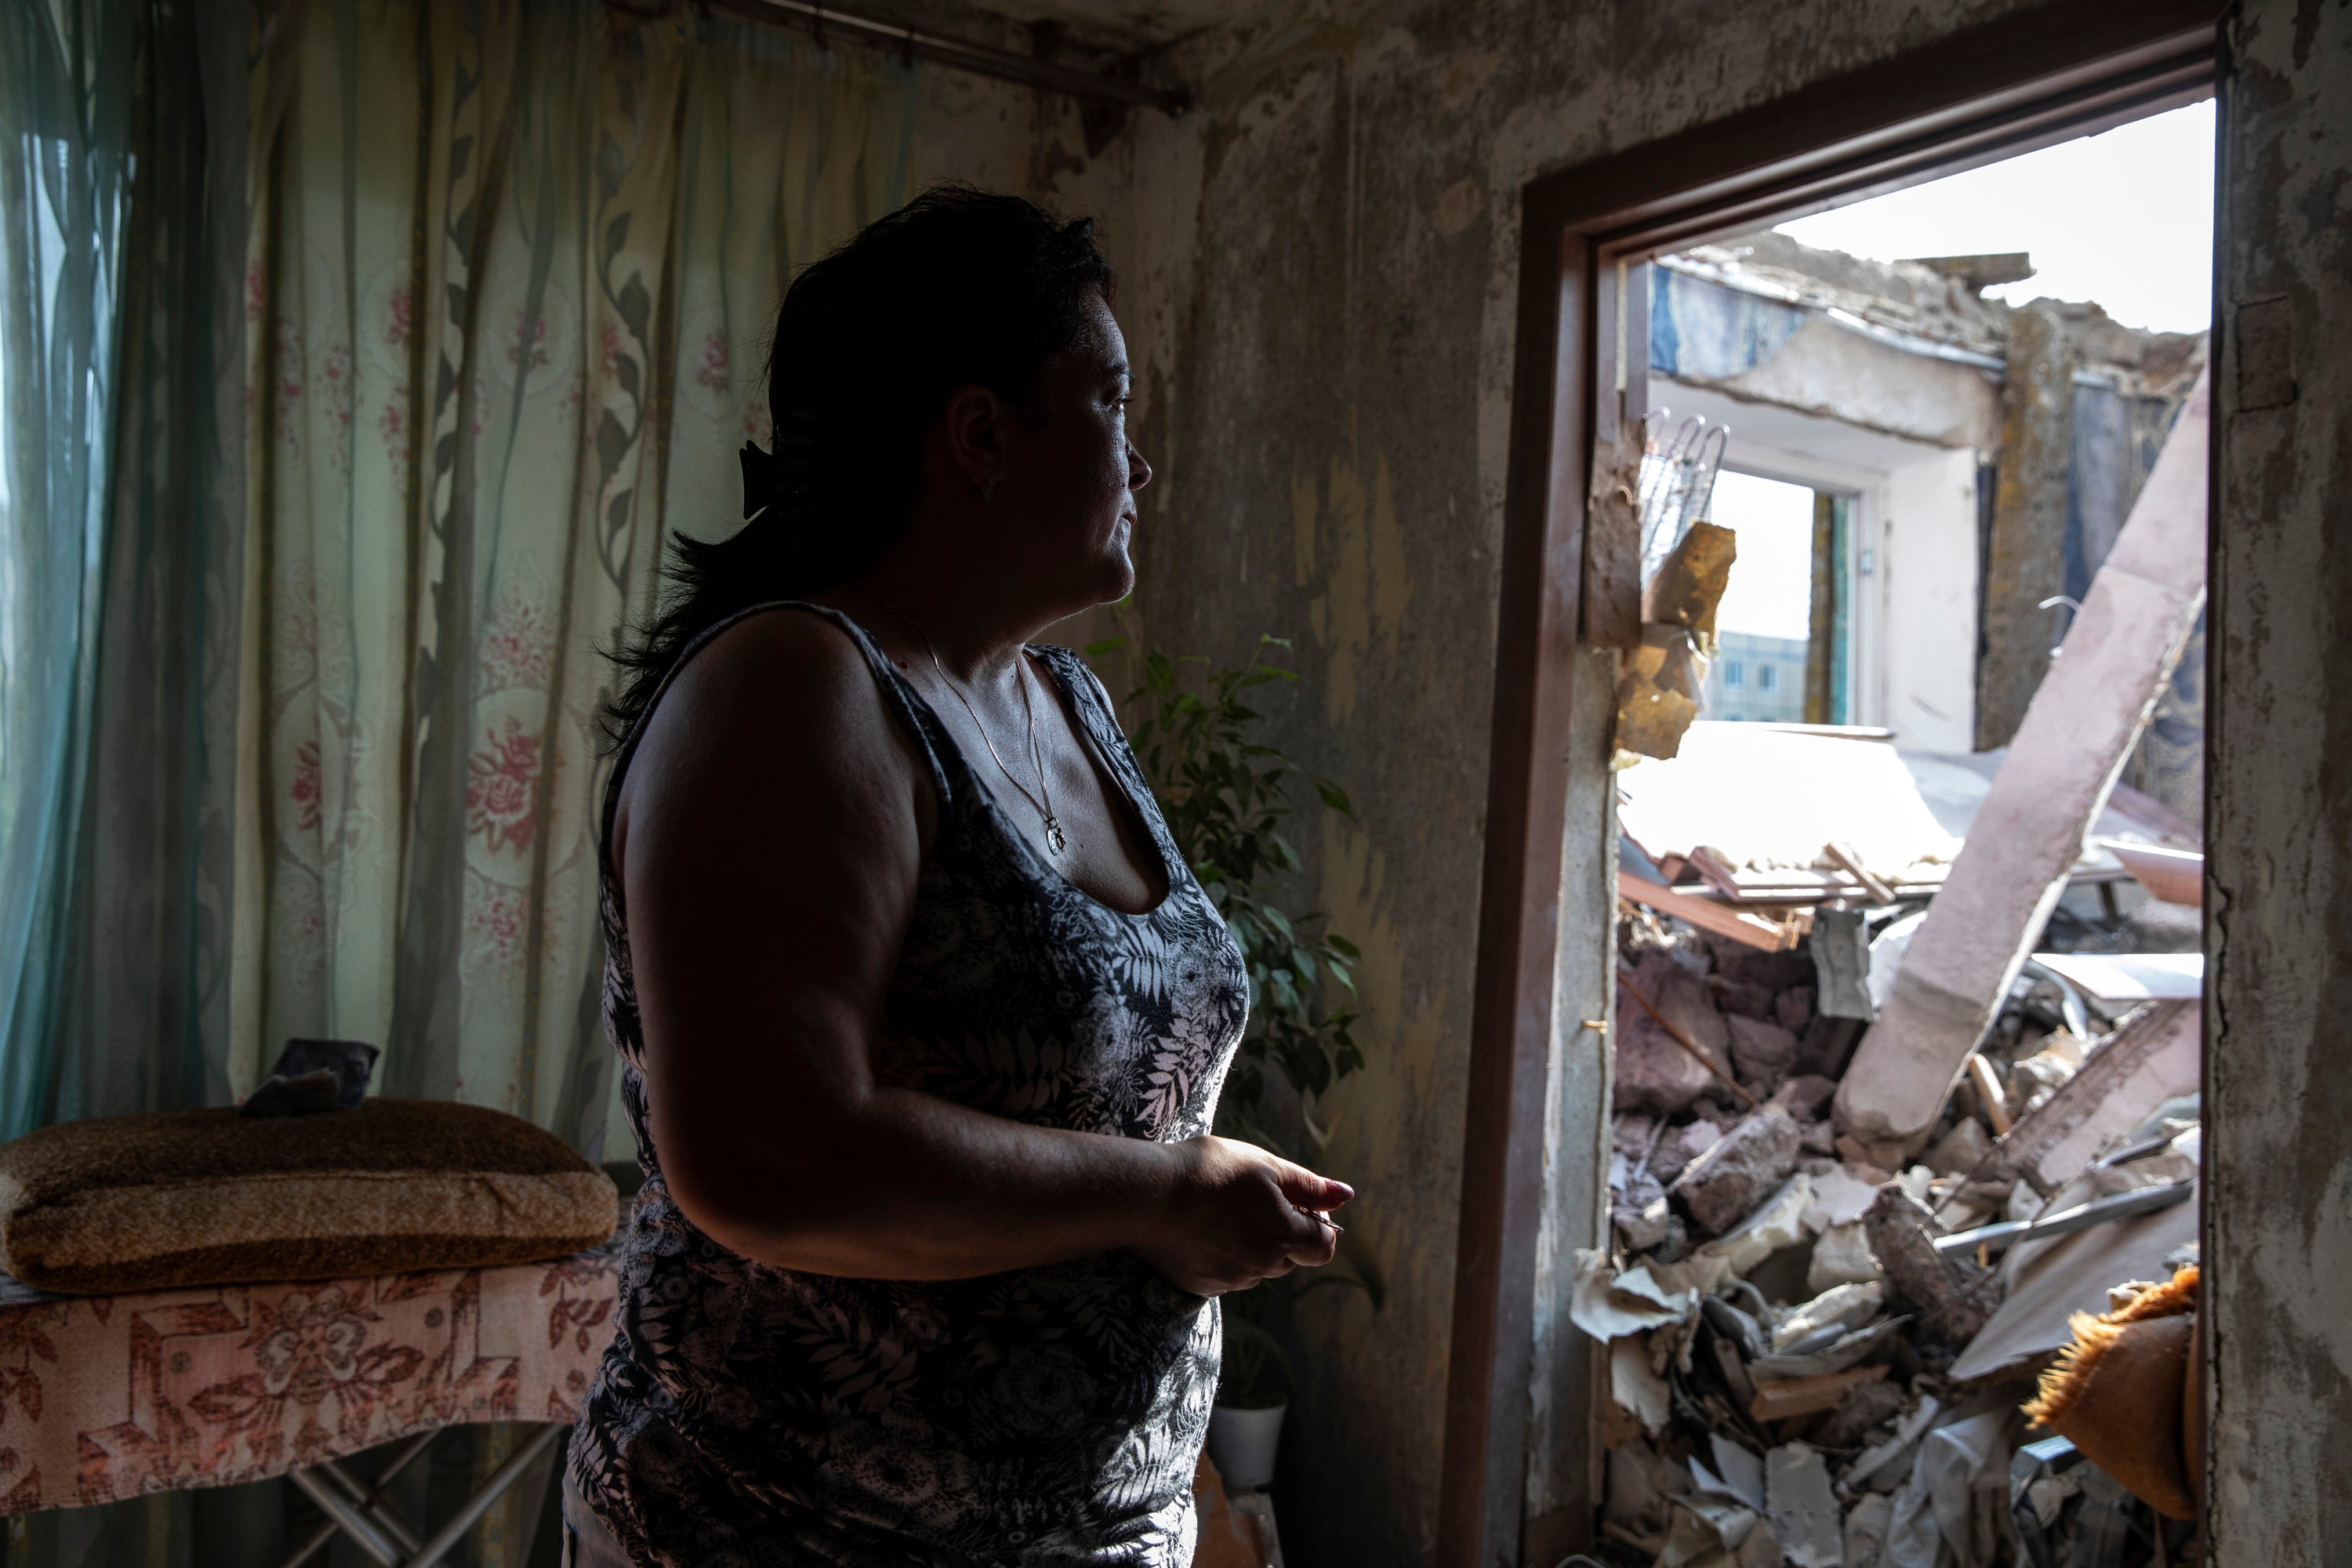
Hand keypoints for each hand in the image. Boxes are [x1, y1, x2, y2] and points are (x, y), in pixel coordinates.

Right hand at [1130, 1136, 1355, 1296]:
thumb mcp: (1264, 1166)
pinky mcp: (1202, 1287)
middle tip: (1251, 1201)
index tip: (1292, 1202)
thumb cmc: (1208, 1172)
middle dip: (1282, 1233)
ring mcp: (1231, 1281)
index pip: (1323, 1246)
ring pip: (1258, 1267)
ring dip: (1252, 1246)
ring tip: (1220, 1212)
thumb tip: (1346, 1195)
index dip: (1316, 1223)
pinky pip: (1227, 1275)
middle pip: (1290, 1257)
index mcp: (1284, 1236)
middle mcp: (1262, 1266)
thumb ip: (1308, 1186)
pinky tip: (1201, 1230)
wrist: (1146, 1195)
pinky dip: (1223, 1256)